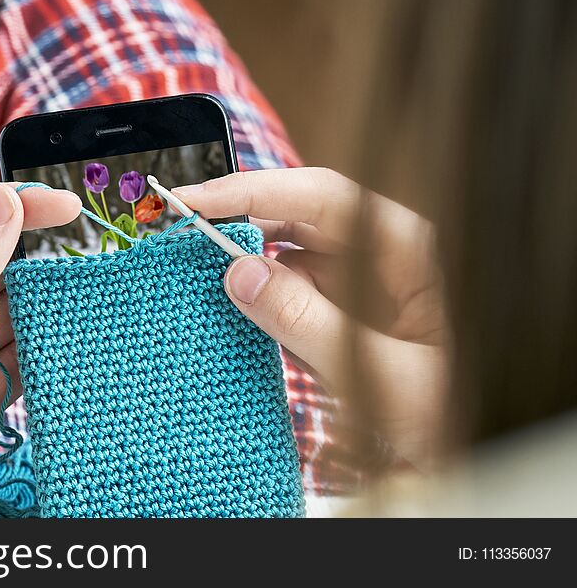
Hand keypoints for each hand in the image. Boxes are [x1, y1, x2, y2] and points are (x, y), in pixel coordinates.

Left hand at [0, 183, 80, 515]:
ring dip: (38, 301)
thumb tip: (2, 206)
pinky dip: (41, 347)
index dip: (2, 206)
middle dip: (27, 254)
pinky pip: (16, 356)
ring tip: (79, 289)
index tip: (56, 204)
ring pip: (5, 309)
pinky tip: (65, 335)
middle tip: (81, 242)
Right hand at [173, 168, 447, 465]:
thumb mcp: (372, 369)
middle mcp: (379, 247)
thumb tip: (239, 273)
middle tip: (180, 230)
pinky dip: (257, 288)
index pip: (319, 196)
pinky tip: (232, 302)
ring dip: (244, 254)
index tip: (194, 201)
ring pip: (288, 245)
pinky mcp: (339, 297)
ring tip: (197, 268)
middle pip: (298, 211)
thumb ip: (305, 320)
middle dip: (239, 217)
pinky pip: (289, 278)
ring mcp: (357, 271)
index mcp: (404, 246)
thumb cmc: (438, 406)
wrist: (454, 442)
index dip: (252, 191)